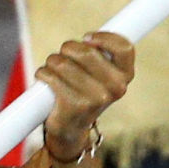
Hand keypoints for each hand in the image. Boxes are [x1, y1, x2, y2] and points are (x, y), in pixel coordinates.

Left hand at [36, 33, 133, 157]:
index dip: (103, 37)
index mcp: (125, 76)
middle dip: (67, 49)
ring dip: (52, 62)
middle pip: (85, 51)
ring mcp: (96, 98)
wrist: (72, 129)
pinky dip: (43, 74)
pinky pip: (50, 76)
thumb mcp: (101, 75)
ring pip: (63, 62)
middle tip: (63, 57)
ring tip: (53, 71)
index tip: (86, 38)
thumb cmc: (84, 93)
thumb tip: (86, 40)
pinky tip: (44, 79)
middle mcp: (115, 88)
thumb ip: (100, 54)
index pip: (123, 47)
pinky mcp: (74, 105)